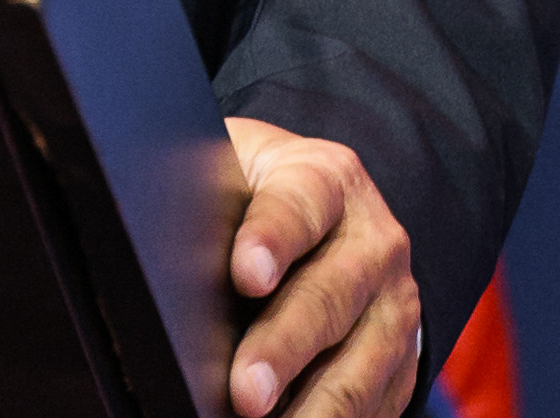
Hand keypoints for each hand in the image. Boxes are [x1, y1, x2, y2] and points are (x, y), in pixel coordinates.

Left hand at [220, 116, 418, 417]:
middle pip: (328, 297)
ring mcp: (394, 306)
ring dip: (316, 405)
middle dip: (284, 347)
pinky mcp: (402, 360)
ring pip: (357, 363)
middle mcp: (373, 242)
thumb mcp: (242, 166)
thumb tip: (158, 232)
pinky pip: (373, 402)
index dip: (271, 240)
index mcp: (327, 180)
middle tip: (245, 391)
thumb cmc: (265, 193)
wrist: (344, 215)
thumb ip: (211, 188)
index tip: (245, 276)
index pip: (297, 206)